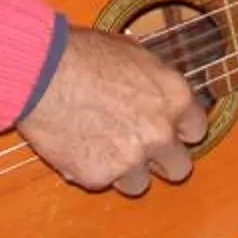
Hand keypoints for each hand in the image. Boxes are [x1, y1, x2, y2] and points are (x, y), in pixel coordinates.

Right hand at [15, 24, 206, 196]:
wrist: (41, 72)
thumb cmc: (82, 53)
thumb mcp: (132, 53)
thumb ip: (153, 81)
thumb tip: (154, 89)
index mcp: (174, 97)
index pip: (196, 130)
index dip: (179, 130)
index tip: (166, 130)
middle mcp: (160, 132)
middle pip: (179, 167)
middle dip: (161, 161)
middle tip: (139, 148)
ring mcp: (130, 158)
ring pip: (140, 183)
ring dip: (125, 171)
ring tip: (101, 146)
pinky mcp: (98, 176)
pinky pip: (102, 182)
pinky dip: (92, 170)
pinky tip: (78, 146)